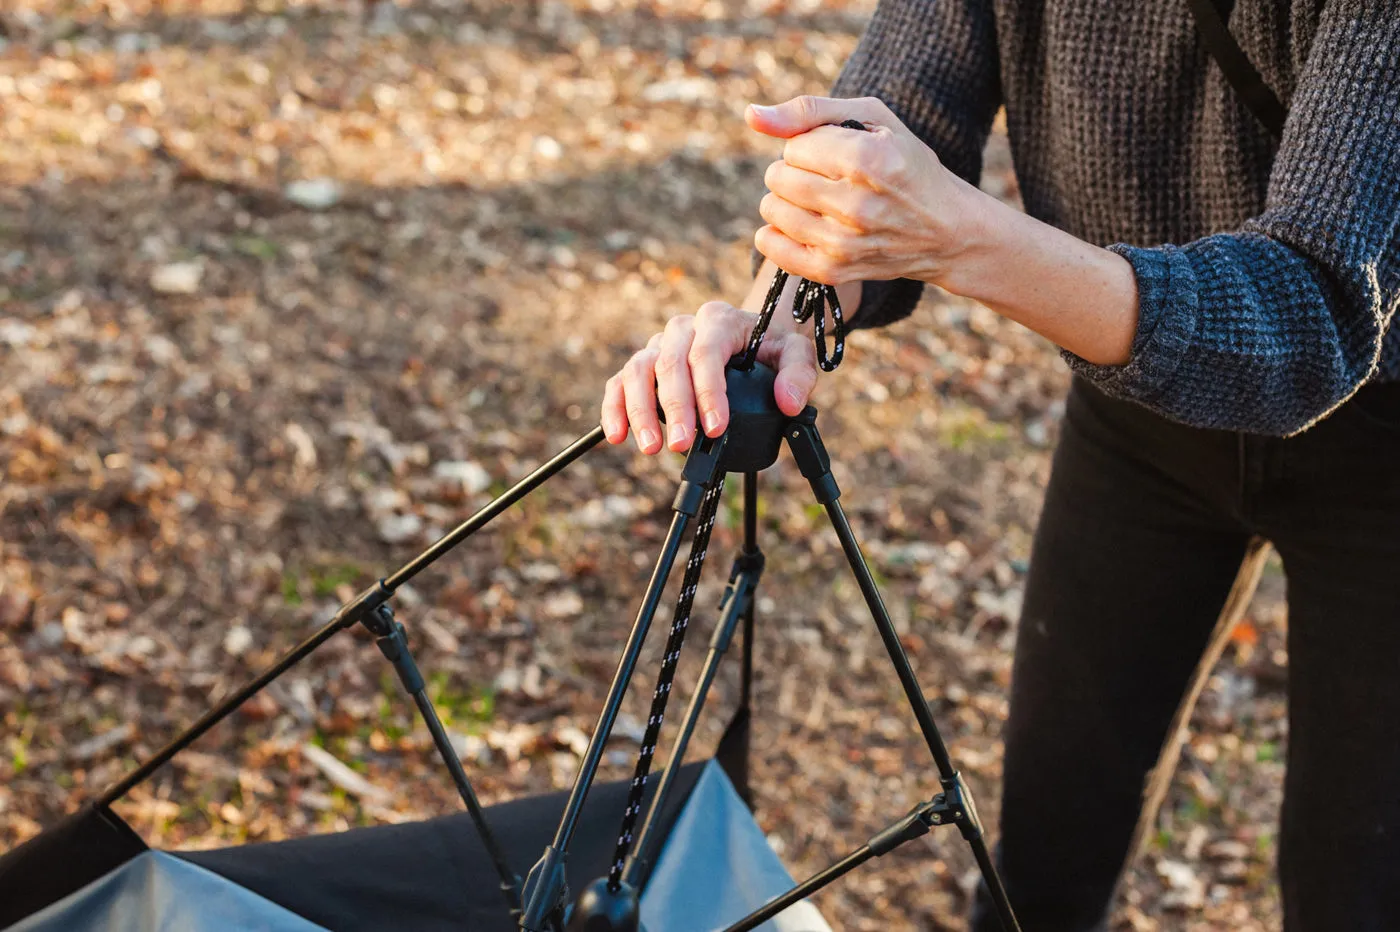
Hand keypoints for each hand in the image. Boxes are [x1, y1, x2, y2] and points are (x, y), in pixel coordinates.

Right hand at [600, 298, 817, 453]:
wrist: (756, 337)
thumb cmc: (773, 346)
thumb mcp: (798, 353)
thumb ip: (799, 374)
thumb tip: (788, 402)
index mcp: (719, 319)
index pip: (706, 352)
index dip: (708, 391)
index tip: (716, 428)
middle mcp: (684, 328)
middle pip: (668, 363)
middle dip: (674, 408)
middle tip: (682, 445)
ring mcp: (660, 345)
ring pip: (638, 370)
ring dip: (640, 411)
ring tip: (651, 447)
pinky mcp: (645, 365)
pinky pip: (620, 382)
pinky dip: (615, 408)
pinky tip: (618, 435)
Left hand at [747, 95, 988, 287]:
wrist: (946, 231)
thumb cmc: (905, 163)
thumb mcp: (871, 119)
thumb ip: (808, 111)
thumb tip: (751, 115)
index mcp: (867, 160)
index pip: (794, 146)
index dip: (810, 145)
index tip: (836, 154)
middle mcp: (855, 204)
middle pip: (779, 177)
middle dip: (795, 171)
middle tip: (825, 178)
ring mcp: (843, 243)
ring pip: (772, 209)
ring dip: (786, 200)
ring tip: (817, 200)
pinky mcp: (833, 271)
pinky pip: (771, 246)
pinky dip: (776, 233)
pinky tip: (801, 224)